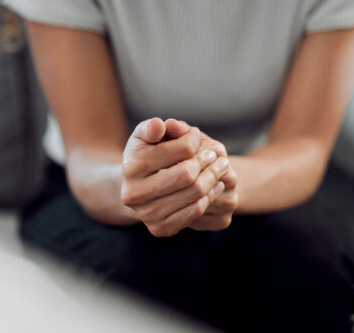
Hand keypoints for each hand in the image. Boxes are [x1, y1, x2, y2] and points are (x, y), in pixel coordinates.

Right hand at [120, 118, 229, 236]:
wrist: (136, 188)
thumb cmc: (146, 154)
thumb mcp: (147, 135)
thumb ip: (154, 127)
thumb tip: (161, 125)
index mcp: (131, 166)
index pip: (182, 149)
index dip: (194, 139)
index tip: (197, 136)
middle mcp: (134, 194)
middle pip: (188, 174)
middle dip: (208, 162)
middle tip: (216, 155)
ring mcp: (146, 214)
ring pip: (194, 194)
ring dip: (214, 178)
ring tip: (221, 167)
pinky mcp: (160, 229)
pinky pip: (195, 212)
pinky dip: (210, 197)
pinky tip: (215, 185)